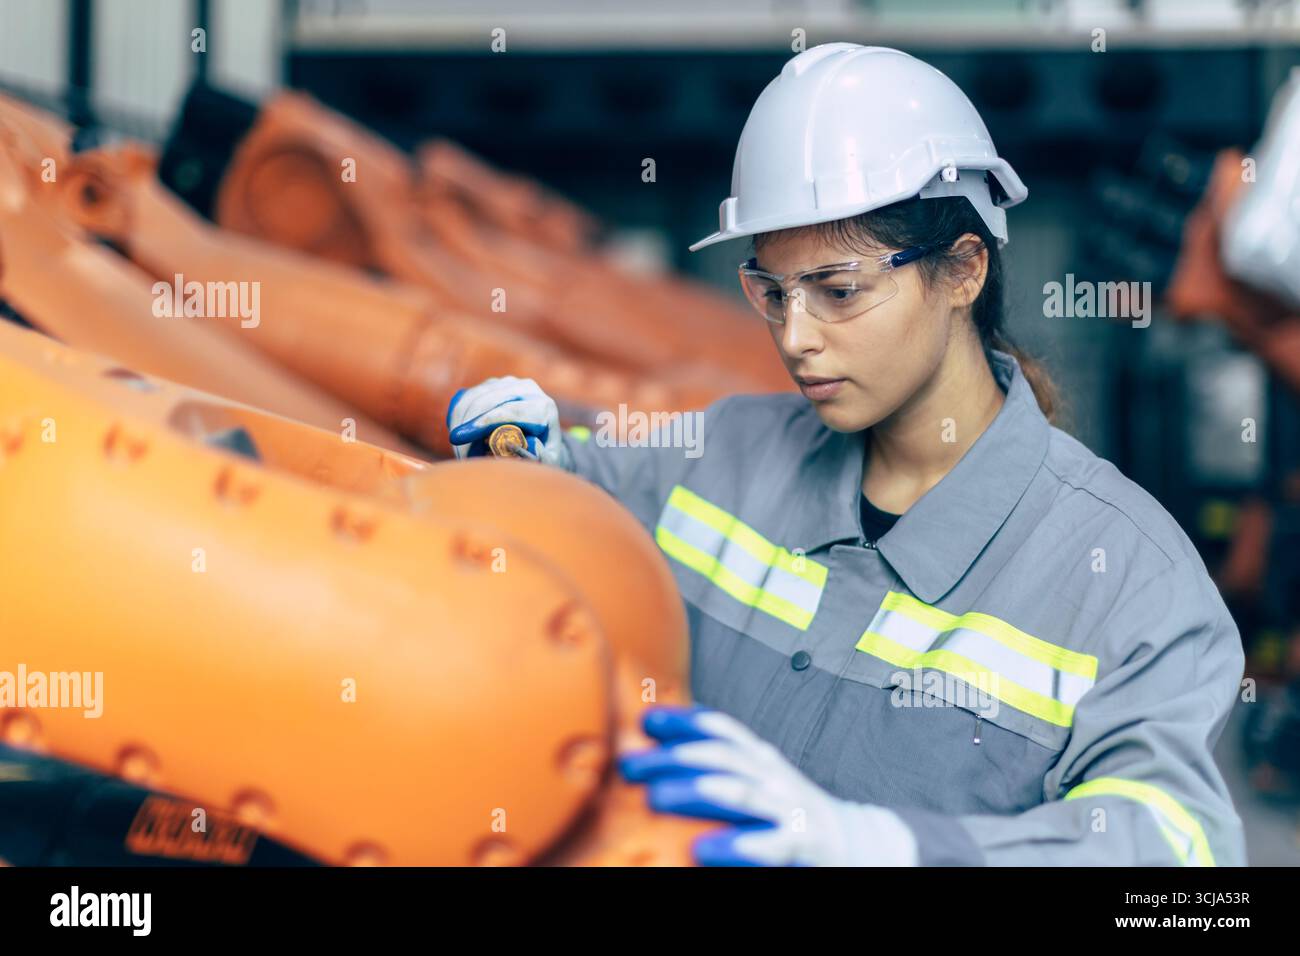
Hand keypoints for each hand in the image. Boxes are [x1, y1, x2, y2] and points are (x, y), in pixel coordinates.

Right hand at [445, 376, 571, 467]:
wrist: (541, 437)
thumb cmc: (543, 455)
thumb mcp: (549, 462)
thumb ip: (541, 458)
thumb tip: (526, 446)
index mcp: (543, 407)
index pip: (510, 411)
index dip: (484, 423)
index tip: (460, 438)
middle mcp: (526, 389)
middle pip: (488, 401)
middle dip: (468, 426)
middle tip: (460, 455)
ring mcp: (507, 384)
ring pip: (473, 398)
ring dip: (460, 424)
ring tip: (462, 452)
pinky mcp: (490, 385)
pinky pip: (466, 397)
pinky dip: (458, 417)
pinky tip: (461, 436)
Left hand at [620, 706, 918, 866]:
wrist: (860, 843)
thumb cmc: (793, 814)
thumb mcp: (762, 780)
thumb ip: (725, 769)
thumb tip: (662, 763)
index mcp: (762, 759)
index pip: (723, 730)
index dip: (685, 720)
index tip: (647, 719)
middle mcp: (774, 776)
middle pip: (721, 757)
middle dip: (674, 756)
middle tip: (632, 765)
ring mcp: (789, 809)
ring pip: (740, 793)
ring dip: (697, 791)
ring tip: (657, 796)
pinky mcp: (801, 845)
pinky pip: (767, 843)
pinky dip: (736, 844)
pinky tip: (703, 848)